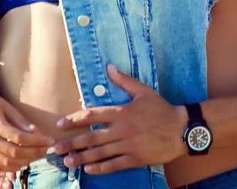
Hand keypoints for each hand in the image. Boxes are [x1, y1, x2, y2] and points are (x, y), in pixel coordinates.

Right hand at [0, 91, 54, 188]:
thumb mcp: (8, 107)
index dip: (37, 141)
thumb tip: (37, 131)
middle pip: (14, 153)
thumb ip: (21, 121)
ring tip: (38, 155)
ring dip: (24, 162)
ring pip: (6, 163)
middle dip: (34, 153)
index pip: (20, 138)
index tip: (50, 141)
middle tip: (47, 150)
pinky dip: (12, 168)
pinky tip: (24, 163)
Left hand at [53, 64, 187, 174]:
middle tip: (56, 148)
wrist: (181, 129)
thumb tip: (109, 67)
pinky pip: (114, 165)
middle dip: (71, 143)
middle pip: (91, 137)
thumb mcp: (143, 91)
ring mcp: (128, 146)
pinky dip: (100, 169)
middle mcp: (122, 130)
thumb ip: (124, 81)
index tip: (61, 124)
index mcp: (122, 112)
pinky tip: (89, 170)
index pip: (93, 115)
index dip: (75, 120)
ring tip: (67, 161)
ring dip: (82, 158)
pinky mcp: (135, 159)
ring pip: (100, 154)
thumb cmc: (161, 109)